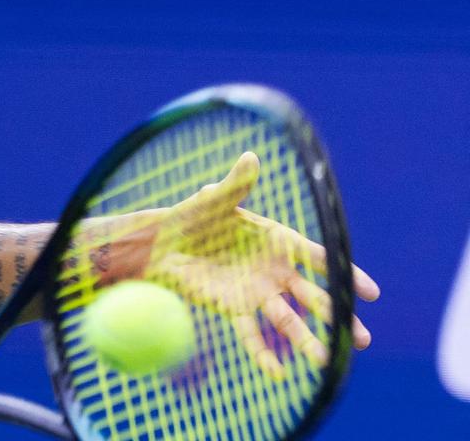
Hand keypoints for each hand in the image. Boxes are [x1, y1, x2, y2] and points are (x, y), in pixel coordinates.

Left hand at [144, 152, 380, 377]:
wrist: (161, 243)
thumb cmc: (190, 216)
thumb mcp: (212, 200)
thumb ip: (234, 185)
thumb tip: (250, 157)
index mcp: (278, 240)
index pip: (320, 259)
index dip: (346, 274)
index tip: (370, 293)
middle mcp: (275, 269)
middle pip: (314, 296)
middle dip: (339, 316)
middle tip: (362, 338)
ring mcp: (257, 291)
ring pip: (289, 320)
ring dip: (308, 341)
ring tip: (328, 361)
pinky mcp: (234, 307)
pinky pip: (251, 334)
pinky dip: (263, 353)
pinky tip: (277, 373)